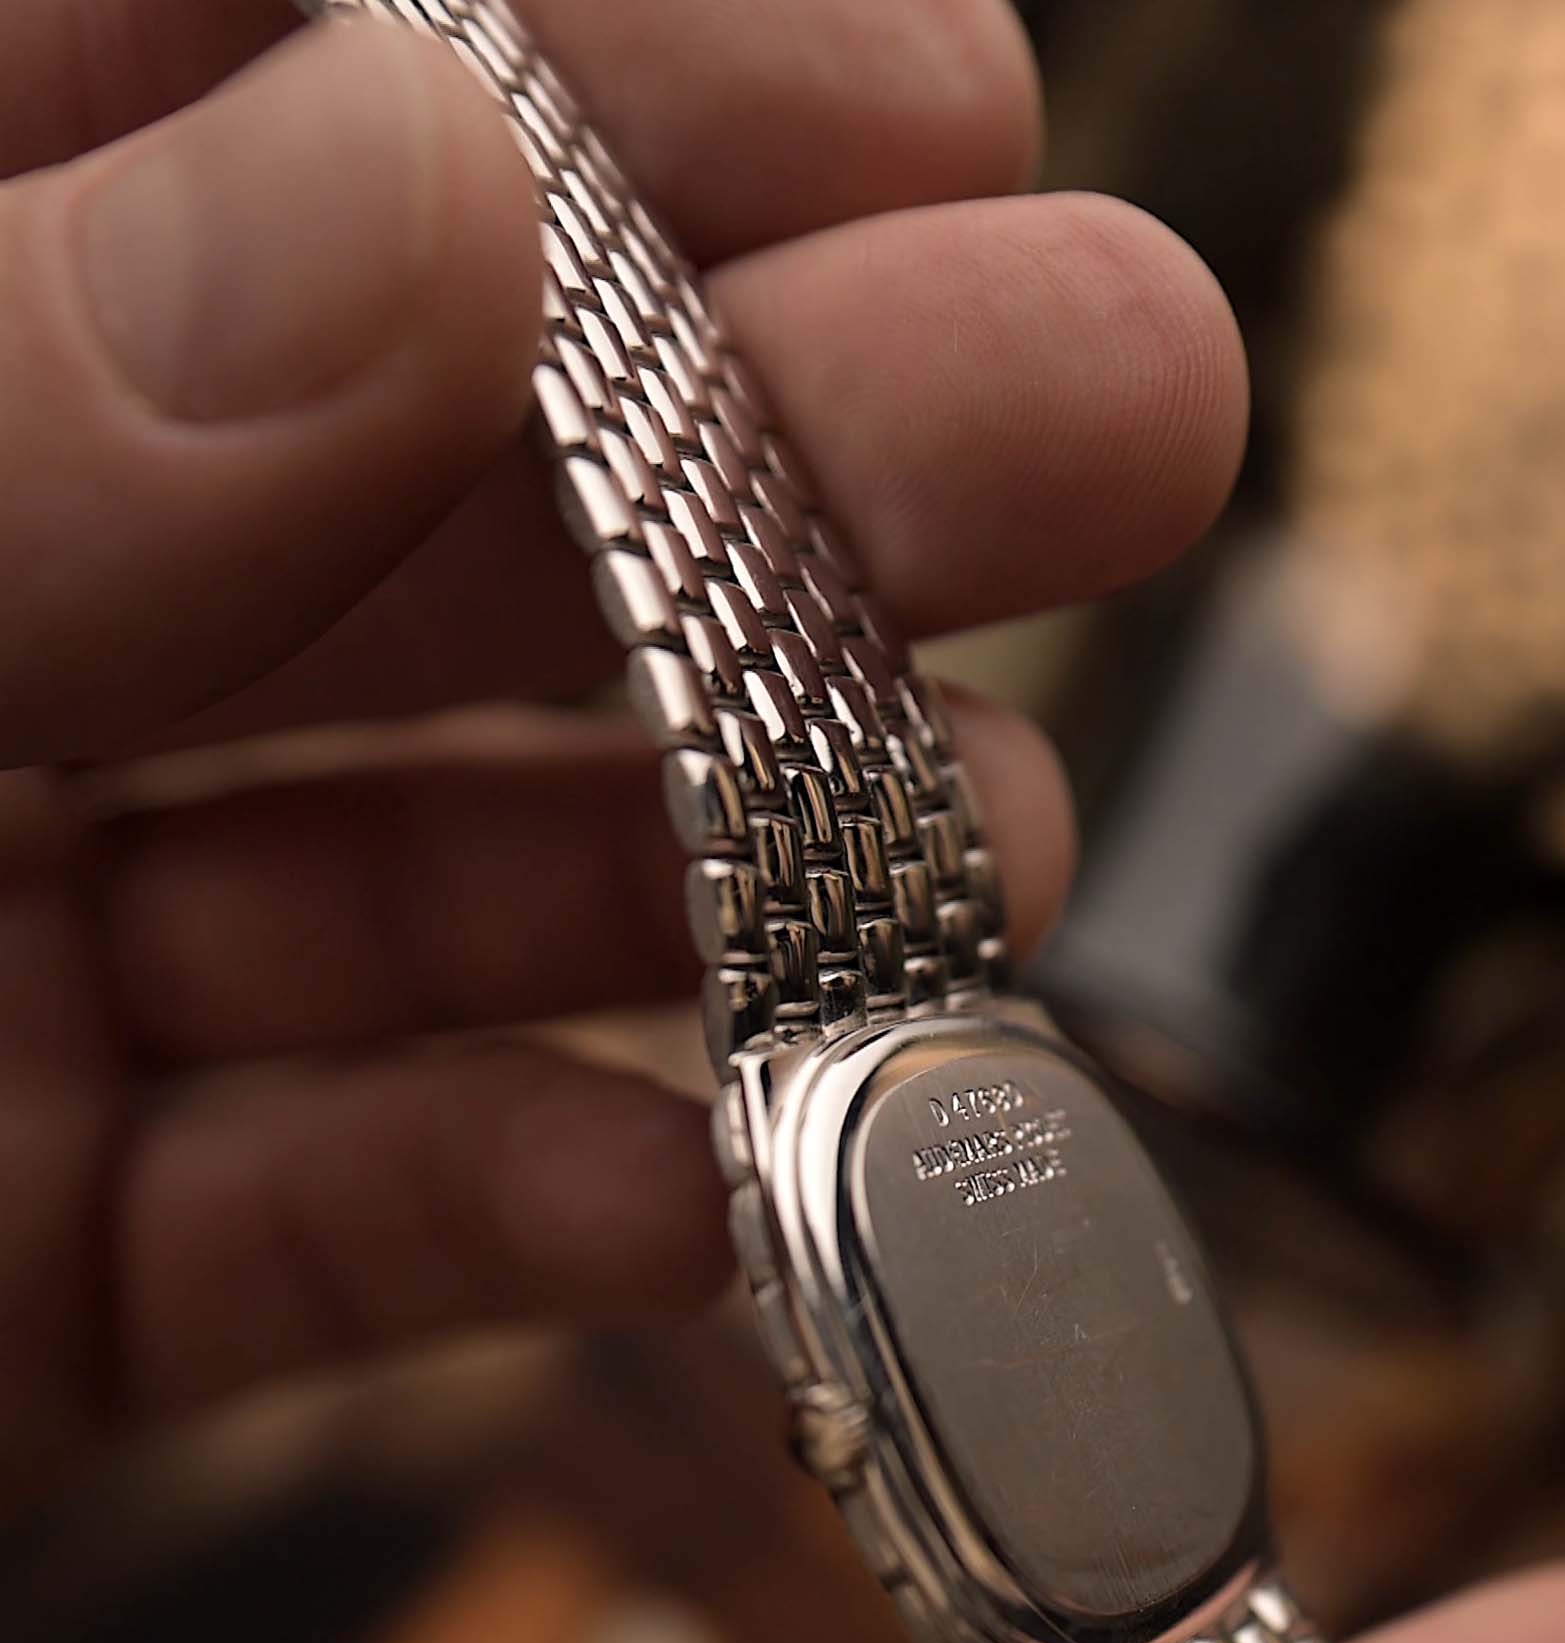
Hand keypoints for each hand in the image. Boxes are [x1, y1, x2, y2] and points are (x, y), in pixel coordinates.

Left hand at [0, 0, 1244, 1510]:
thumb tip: (438, 165)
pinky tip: (705, 1194)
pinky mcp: (34, 1278)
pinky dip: (523, 1204)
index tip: (923, 101)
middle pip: (399, 507)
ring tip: (998, 831)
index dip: (587, 83)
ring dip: (715, 857)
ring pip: (404, 873)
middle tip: (1132, 404)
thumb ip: (31, 426)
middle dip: (773, 465)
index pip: (225, 114)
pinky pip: (316, 1218)